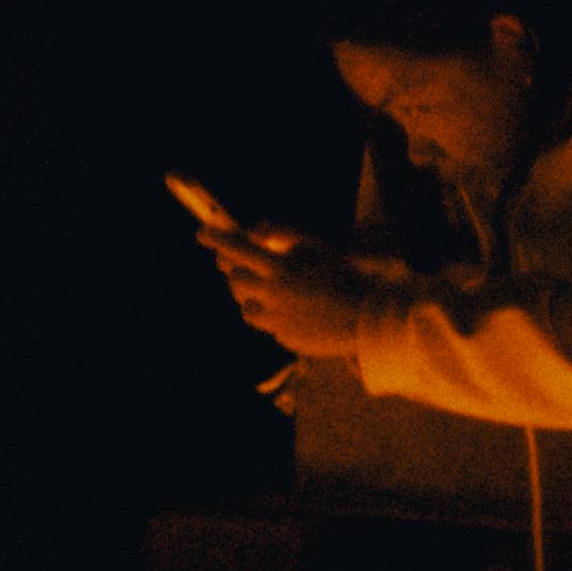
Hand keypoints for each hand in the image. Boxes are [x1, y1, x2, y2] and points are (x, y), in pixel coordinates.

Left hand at [196, 222, 399, 357]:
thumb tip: (253, 231)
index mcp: (281, 268)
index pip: (237, 249)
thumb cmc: (347, 277)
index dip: (217, 239)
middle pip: (235, 280)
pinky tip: (296, 312)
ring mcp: (276, 321)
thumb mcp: (319, 247)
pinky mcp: (284, 339)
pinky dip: (274, 316)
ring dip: (253, 296)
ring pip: (246, 306)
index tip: (201, 233)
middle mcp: (272, 296)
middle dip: (237, 270)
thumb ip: (284, 235)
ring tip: (274, 290)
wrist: (370, 321)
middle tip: (245, 265)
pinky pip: (268, 325)